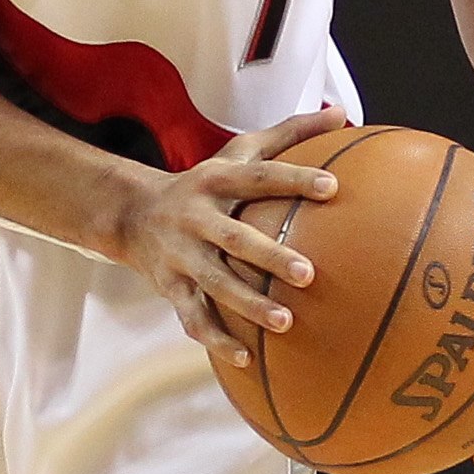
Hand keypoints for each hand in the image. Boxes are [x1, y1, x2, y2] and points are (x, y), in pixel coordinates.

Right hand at [115, 109, 347, 367]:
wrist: (131, 214)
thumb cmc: (205, 183)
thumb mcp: (238, 152)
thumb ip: (290, 134)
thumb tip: (342, 114)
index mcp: (216, 180)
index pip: (258, 177)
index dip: (293, 179)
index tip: (333, 186)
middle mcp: (195, 217)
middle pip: (233, 238)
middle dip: (268, 256)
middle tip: (308, 274)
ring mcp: (180, 255)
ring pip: (213, 283)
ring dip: (247, 305)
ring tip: (285, 324)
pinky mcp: (169, 286)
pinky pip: (192, 317)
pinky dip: (217, 340)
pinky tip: (247, 359)